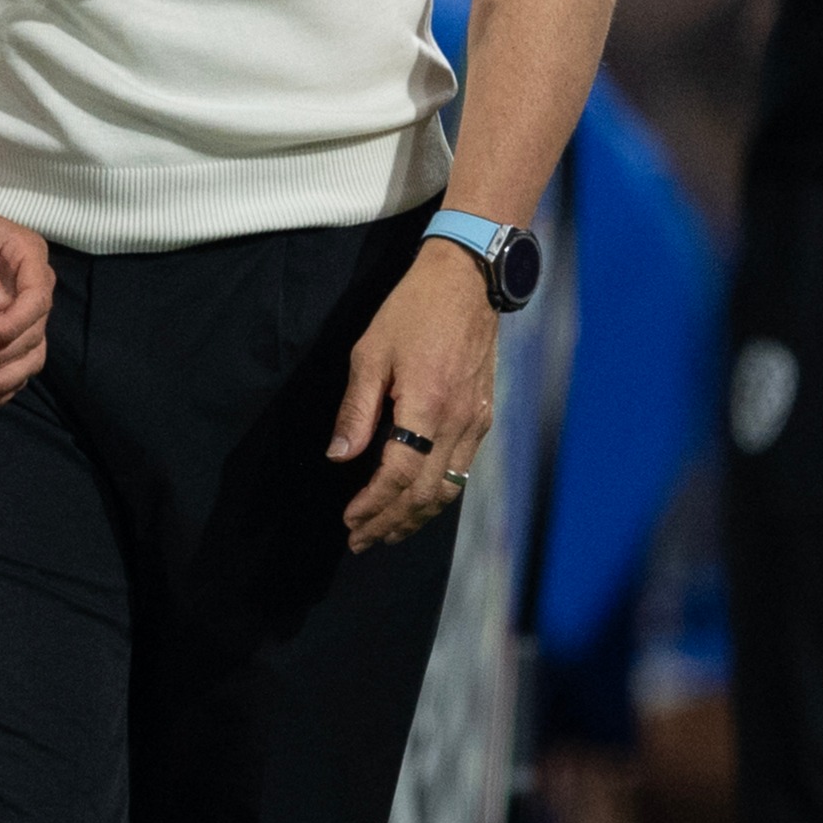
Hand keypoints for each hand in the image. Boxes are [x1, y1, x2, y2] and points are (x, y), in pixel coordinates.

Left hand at [0, 188, 53, 407]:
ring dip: (1, 379)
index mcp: (28, 255)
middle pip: (34, 334)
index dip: (15, 324)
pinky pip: (11, 365)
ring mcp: (18, 312)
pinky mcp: (1, 332)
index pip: (38, 299)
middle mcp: (31, 287)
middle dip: (2, 356)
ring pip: (28, 357)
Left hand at [329, 239, 495, 549]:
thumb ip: (356, 410)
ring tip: (386, 533)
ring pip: (447, 489)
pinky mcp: (483, 416)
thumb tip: (339, 457)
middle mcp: (457, 421)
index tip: (349, 520)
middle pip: (424, 494)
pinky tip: (417, 503)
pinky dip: (437, 495)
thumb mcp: (370, 353)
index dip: (372, 505)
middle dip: (390, 523)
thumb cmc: (412, 310)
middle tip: (360, 541)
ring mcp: (475, 421)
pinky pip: (461, 470)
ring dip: (415, 519)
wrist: (467, 281)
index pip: (397, 476)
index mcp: (426, 406)